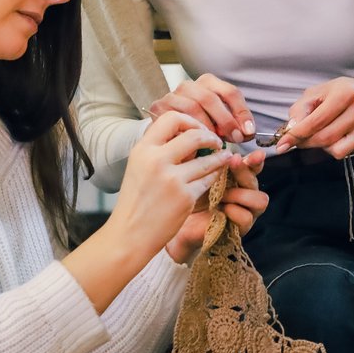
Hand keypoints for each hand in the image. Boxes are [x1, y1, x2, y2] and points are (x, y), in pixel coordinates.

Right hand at [107, 111, 235, 261]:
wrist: (130, 234)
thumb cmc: (136, 200)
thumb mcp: (139, 167)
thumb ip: (159, 149)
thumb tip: (188, 133)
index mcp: (142, 150)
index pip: (171, 118)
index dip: (189, 121)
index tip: (196, 129)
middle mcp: (156, 161)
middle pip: (194, 135)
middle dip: (210, 136)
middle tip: (216, 142)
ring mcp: (172, 179)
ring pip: (208, 159)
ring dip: (219, 157)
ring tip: (224, 156)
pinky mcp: (185, 197)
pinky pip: (208, 179)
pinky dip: (215, 175)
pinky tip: (217, 174)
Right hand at [149, 74, 254, 143]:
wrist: (166, 134)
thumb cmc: (198, 127)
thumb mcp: (220, 122)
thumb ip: (234, 124)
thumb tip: (248, 132)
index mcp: (208, 83)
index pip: (230, 92)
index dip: (241, 112)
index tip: (248, 131)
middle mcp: (189, 86)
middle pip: (210, 98)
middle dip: (225, 120)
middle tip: (234, 139)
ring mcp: (172, 95)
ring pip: (192, 108)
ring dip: (207, 127)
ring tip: (215, 142)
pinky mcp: (158, 107)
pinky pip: (176, 119)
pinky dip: (188, 132)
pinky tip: (196, 144)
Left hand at [166, 151, 268, 263]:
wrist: (178, 226)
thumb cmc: (187, 198)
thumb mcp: (195, 175)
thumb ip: (204, 160)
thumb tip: (206, 143)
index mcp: (235, 178)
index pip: (252, 166)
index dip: (255, 159)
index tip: (253, 154)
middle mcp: (244, 193)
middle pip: (256, 179)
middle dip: (245, 171)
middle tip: (232, 163)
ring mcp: (245, 211)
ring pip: (260, 199)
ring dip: (241, 194)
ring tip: (222, 195)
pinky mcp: (239, 228)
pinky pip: (246, 217)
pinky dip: (234, 212)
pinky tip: (220, 209)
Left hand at [278, 74, 353, 158]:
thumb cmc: (342, 93)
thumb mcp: (318, 92)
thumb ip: (300, 109)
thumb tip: (291, 129)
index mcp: (345, 94)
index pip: (316, 121)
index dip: (296, 135)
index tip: (282, 144)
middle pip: (325, 138)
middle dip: (306, 142)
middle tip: (298, 139)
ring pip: (336, 150)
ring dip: (323, 146)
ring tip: (323, 133)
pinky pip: (346, 153)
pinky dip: (336, 147)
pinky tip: (339, 135)